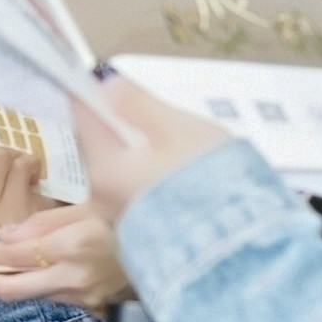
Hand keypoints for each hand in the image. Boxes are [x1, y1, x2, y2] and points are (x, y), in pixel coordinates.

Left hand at [0, 199, 132, 306]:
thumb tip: (7, 234)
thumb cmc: (136, 216)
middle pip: (14, 290)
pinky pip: (60, 300)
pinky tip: (38, 276)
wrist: (181, 247)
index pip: (16, 255)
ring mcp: (87, 298)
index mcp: (74, 246)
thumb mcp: (91, 207)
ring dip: (13, 285)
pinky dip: (43, 289)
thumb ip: (46, 222)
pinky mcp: (97, 310)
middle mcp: (76, 278)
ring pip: (35, 297)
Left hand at [64, 75, 235, 230]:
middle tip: (145, 112)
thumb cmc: (209, 183)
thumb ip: (139, 104)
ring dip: (135, 152)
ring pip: (118, 170)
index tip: (101, 77)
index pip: (83, 116)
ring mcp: (120, 220)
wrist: (238, 244)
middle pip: (99, 146)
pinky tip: (175, 174)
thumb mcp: (178, 130)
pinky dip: (147, 176)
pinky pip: (134, 192)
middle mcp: (101, 198)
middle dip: (117, 126)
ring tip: (169, 145)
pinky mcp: (142, 233)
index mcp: (104, 167)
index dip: (91, 92)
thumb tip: (107, 84)